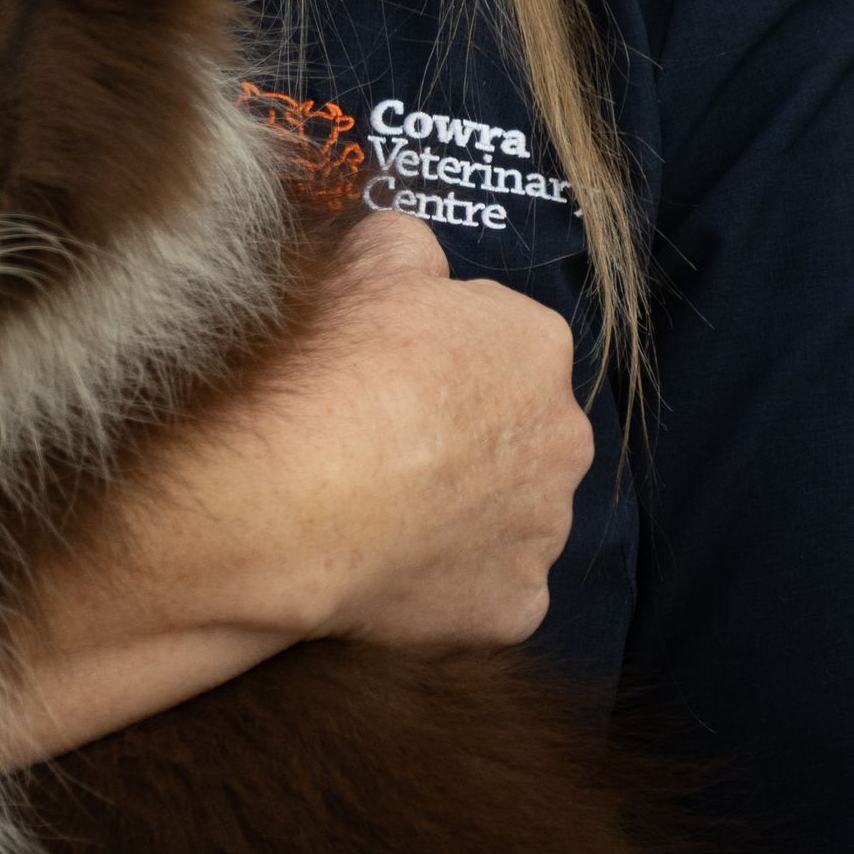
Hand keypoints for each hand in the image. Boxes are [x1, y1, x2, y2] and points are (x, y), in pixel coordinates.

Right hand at [0, 211, 593, 768]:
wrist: (289, 500)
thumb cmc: (326, 369)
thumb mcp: (360, 260)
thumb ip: (405, 245)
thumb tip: (414, 258)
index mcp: (535, 344)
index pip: (500, 338)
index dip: (440, 350)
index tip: (387, 369)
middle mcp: (564, 436)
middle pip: (517, 428)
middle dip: (468, 431)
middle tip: (383, 437)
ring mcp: (545, 530)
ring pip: (509, 511)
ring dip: (464, 507)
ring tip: (379, 505)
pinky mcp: (517, 608)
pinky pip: (489, 587)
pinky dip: (450, 579)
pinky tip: (389, 564)